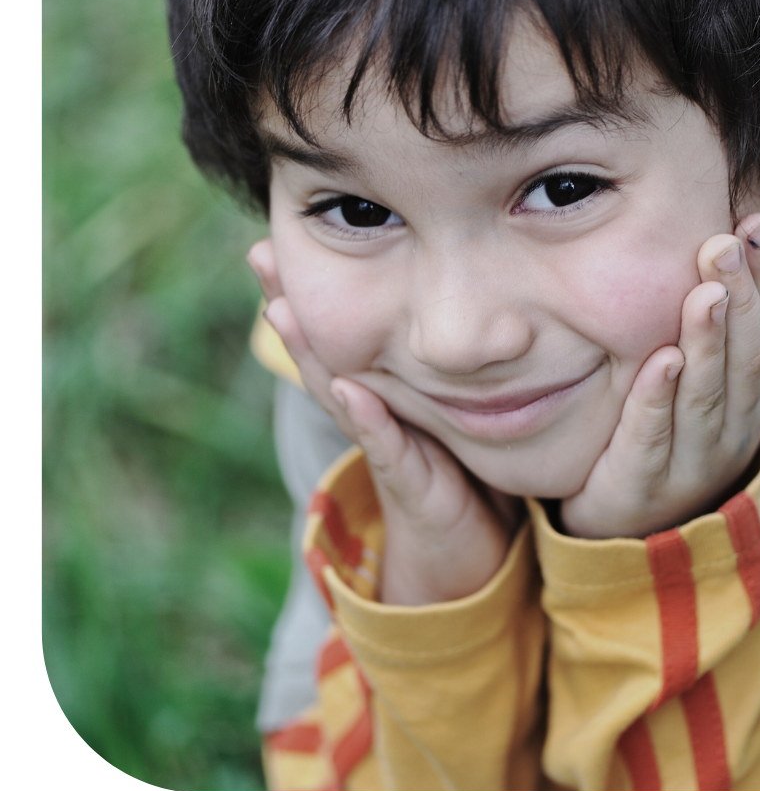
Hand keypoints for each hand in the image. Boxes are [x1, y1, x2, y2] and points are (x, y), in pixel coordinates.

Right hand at [247, 240, 513, 605]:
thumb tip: (459, 295)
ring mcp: (388, 449)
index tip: (283, 237)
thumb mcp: (449, 405)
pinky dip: (368, 420)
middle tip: (259, 255)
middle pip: (325, 354)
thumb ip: (442, 361)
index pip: (343, 332)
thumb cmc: (463, 472)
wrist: (470, 553)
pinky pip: (387, 449)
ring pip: (340, 396)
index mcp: (383, 390)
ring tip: (282, 307)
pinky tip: (349, 388)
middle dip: (291, 307)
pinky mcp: (412, 486)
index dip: (314, 289)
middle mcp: (373, 415)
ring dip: (310, 355)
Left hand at [559, 214, 759, 538]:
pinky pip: (653, 437)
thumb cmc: (679, 434)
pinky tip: (660, 361)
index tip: (757, 223)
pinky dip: (658, 399)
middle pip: (747, 358)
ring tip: (704, 293)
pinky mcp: (644, 481)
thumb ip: (751, 327)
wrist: (634, 527)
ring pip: (707, 395)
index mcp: (754, 394)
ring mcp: (693, 457)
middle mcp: (733, 424)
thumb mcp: (722, 382)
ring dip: (708, 342)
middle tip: (725, 242)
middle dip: (740, 297)